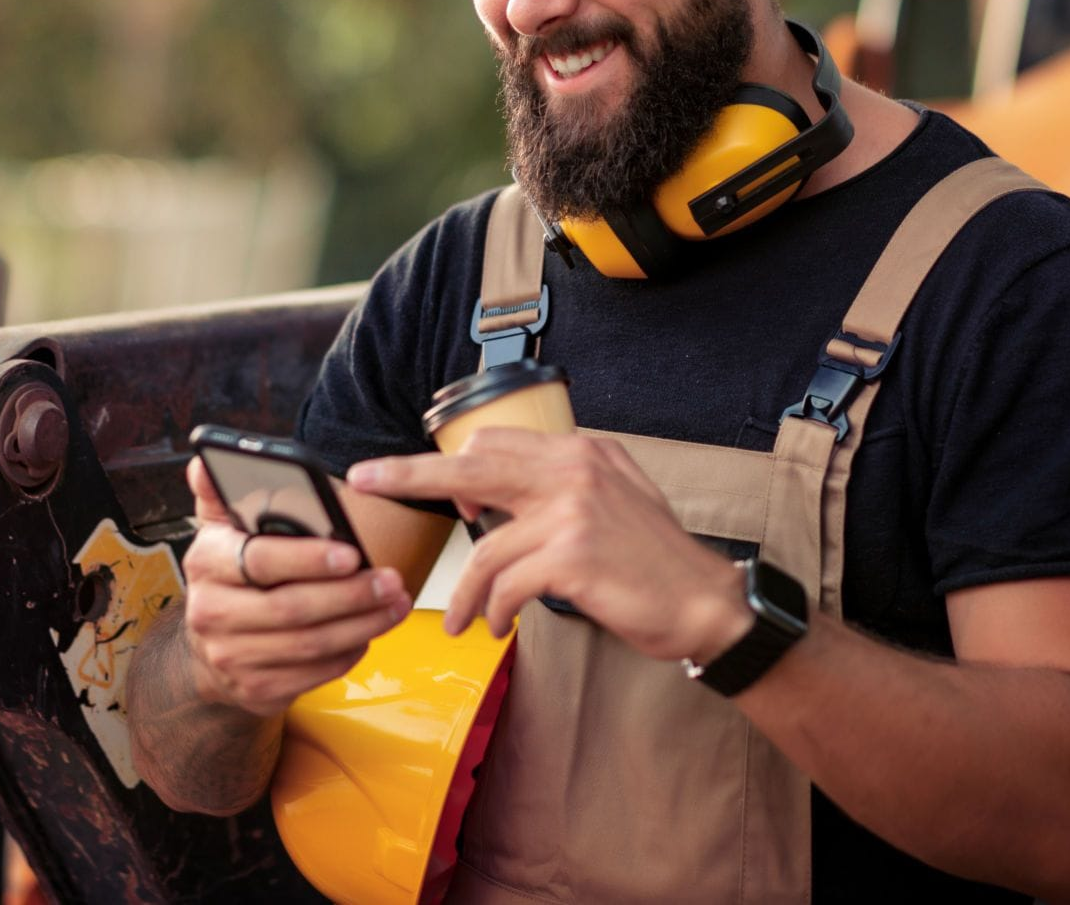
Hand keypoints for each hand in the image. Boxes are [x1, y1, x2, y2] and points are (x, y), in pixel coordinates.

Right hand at [178, 456, 411, 716]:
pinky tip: (370, 633)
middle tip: (393, 580)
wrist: (210, 651)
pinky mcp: (255, 690)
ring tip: (396, 603)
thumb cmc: (232, 575)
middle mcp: (210, 613)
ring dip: (361, 625)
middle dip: (350, 595)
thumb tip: (203, 462)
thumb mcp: (220, 529)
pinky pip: (313, 673)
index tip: (352, 552)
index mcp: (206, 562)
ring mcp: (230, 657)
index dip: (308, 558)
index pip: (259, 559)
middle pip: (290, 608)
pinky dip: (348, 653)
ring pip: (308, 644)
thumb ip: (220, 492)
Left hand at [345, 429, 751, 664]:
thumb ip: (557, 488)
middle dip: (409, 476)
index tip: (406, 475)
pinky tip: (494, 626)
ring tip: (458, 621)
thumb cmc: (653, 562)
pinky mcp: (572, 555)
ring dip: (463, 592)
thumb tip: (486, 496)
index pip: (493, 443)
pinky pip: (506, 584)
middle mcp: (574, 469)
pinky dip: (491, 610)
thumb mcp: (613, 500)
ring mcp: (573, 510)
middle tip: (364, 482)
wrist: (705, 602)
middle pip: (470, 467)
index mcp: (580, 451)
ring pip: (485, 547)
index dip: (447, 465)